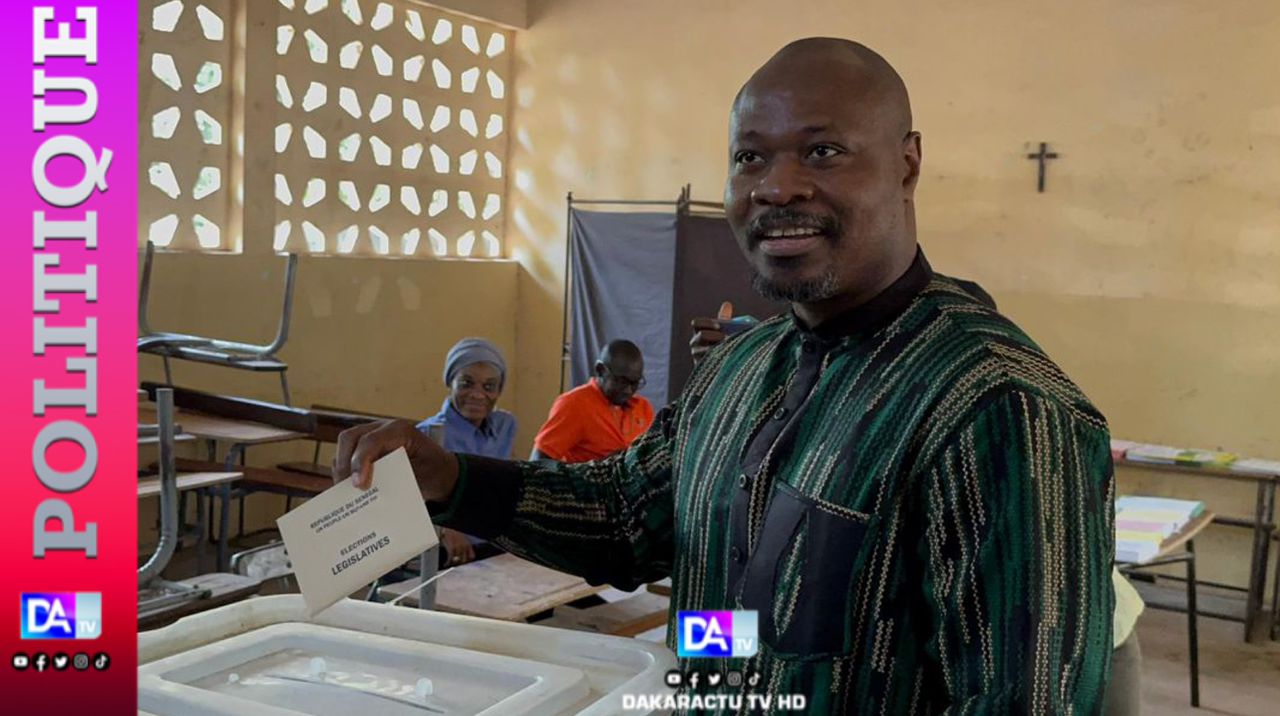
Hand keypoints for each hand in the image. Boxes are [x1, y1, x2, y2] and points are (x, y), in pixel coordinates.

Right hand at [332, 419, 458, 499]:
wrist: (442, 471)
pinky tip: (346, 490)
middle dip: (344, 464)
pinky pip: (347, 456)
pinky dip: (344, 471)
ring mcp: (372, 435)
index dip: (360, 462)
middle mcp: (382, 428)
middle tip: (346, 489)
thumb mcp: (422, 474)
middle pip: (350, 438)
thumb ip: (396, 476)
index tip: (358, 485)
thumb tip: (368, 488)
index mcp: (400, 430)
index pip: (371, 441)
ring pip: (345, 446)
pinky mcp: (366, 448)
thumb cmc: (434, 471)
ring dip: (341, 468)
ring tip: (343, 492)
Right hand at [439, 528, 475, 564]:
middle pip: (465, 561)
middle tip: (455, 565)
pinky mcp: (452, 549)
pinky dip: (447, 563)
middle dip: (460, 564)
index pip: (472, 557)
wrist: (447, 529)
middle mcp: (465, 547)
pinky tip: (445, 564)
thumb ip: (463, 547)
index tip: (463, 563)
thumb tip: (461, 557)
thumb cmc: (453, 534)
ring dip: (452, 564)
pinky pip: (450, 559)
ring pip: (457, 561)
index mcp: (468, 544)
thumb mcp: (461, 540)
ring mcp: (458, 548)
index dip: (468, 561)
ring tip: (449, 564)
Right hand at [690, 301, 733, 361]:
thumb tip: (727, 304)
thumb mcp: (721, 332)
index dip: (707, 322)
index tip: (718, 326)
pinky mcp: (701, 367)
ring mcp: (697, 356)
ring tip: (728, 349)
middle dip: (713, 336)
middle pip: (700, 335)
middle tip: (726, 338)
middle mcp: (695, 343)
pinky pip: (707, 363)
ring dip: (716, 348)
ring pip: (704, 349)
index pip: (696, 323)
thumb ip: (723, 319)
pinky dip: (717, 360)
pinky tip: (726, 359)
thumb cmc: (721, 344)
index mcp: (698, 331)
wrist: (719, 366)